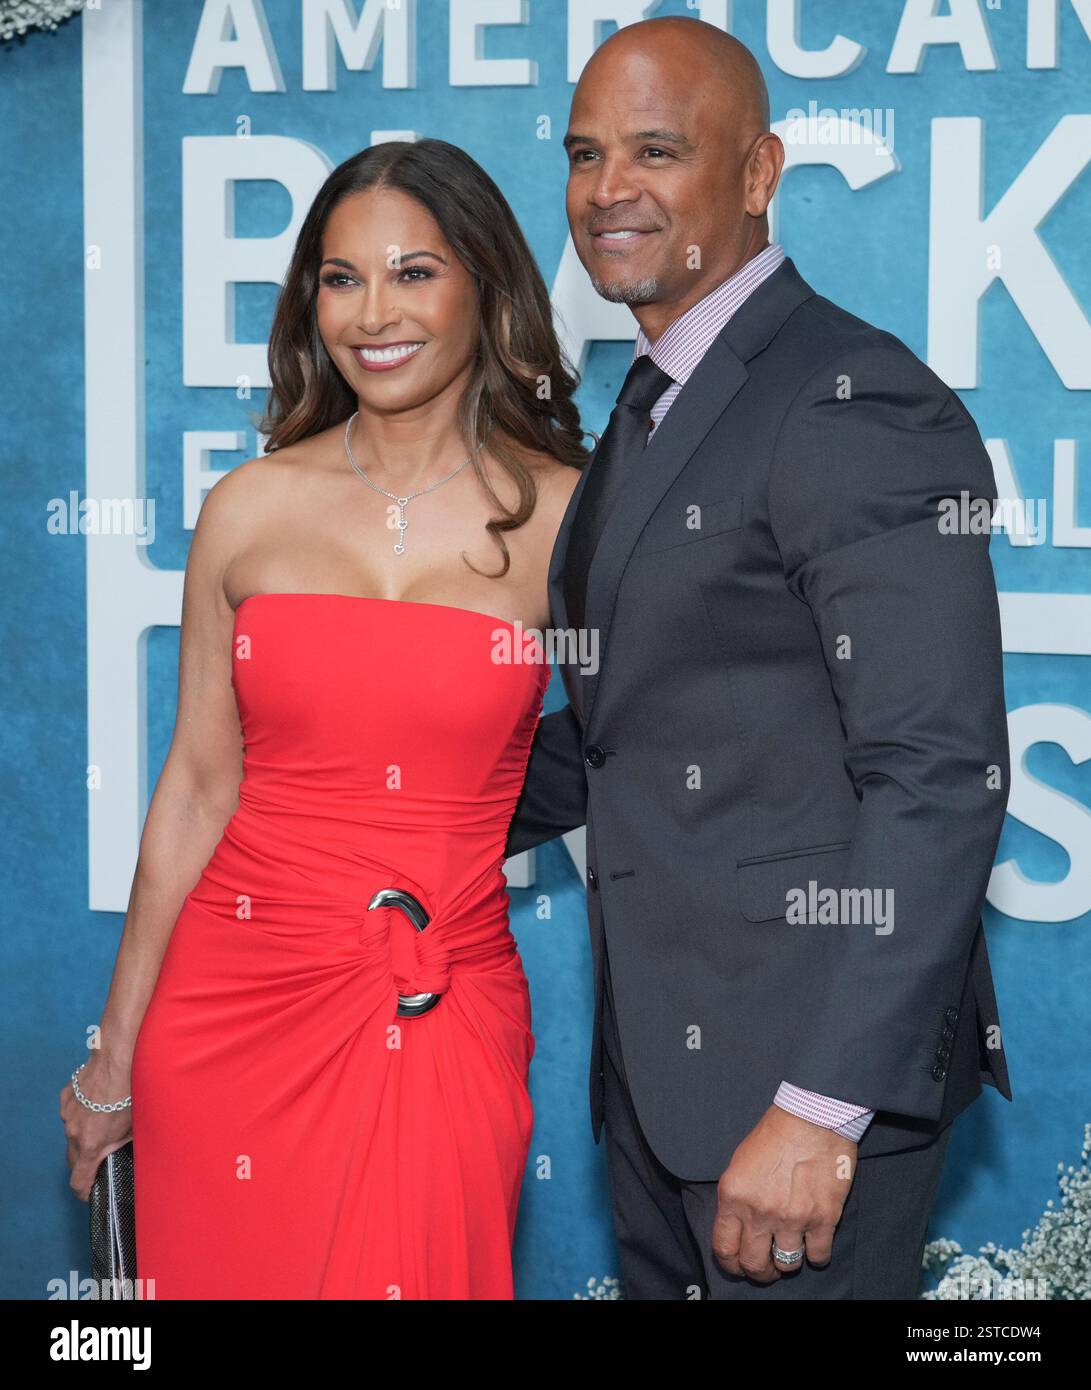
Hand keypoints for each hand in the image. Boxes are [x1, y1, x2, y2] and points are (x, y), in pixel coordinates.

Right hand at [60, 1054, 133, 1202]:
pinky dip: (81, 1112)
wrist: (118, 1059)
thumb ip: (123, 1143)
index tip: (89, 1194)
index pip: (78, 1181)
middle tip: (101, 1156)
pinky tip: (98, 1101)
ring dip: (84, 1133)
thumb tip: (124, 1150)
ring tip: (104, 1120)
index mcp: (91, 1145)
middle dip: (85, 1162)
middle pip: (73, 1158)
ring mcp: (67, 1113)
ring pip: (72, 1133)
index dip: (83, 1192)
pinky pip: (71, 1112)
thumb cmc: (131, 1092)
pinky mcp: (66, 1096)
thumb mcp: (135, 1126)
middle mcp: (74, 1132)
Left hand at [712, 1104, 856, 1282]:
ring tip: (789, 1251)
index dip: (730, 1264)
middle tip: (765, 1266)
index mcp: (734, 1196)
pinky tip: (814, 1243)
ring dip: (787, 1263)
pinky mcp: (823, 1219)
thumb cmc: (776, 1133)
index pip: (724, 1249)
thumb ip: (737, 1198)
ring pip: (786, 1265)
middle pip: (753, 1265)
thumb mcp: (740, 1162)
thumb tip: (738, 1226)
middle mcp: (760, 1212)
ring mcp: (793, 1218)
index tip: (737, 1265)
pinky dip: (816, 1255)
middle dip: (758, 1271)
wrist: (813, 1117)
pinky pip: (818, 1256)